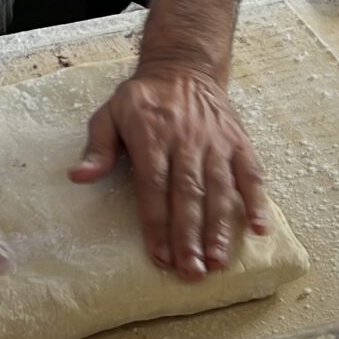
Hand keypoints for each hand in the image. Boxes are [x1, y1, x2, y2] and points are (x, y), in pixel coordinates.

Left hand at [69, 64, 268, 279]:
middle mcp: (187, 140)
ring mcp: (216, 142)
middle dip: (190, 235)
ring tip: (218, 262)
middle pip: (188, 194)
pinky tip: (260, 229)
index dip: (157, 223)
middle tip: (192, 271)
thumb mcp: (110, 113)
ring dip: (220, 227)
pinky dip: (258, 201)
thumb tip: (78, 177)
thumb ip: (97, 147)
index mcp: (152, 136)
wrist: (183, 66)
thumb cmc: (142, 99)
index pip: (154, 186)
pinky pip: (251, 173)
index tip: (159, 257)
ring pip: (220, 189)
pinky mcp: (238, 142)